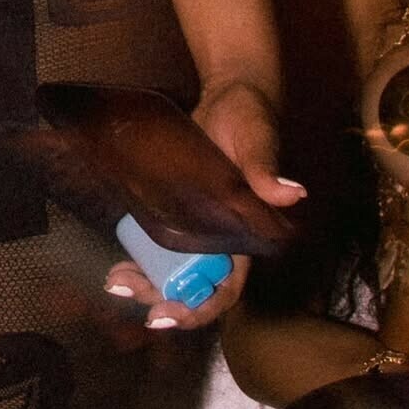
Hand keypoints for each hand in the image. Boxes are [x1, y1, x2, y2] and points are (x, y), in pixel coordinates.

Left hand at [102, 77, 304, 331]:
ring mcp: (198, 228)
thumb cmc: (251, 117)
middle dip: (160, 297)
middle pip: (192, 287)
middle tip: (126, 289)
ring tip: (116, 280)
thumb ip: (266, 169)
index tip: (168, 313)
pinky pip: (159, 248)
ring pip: (172, 272)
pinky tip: (118, 262)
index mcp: (248, 235)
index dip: (201, 307)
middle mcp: (223, 240)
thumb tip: (293, 193)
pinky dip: (140, 260)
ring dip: (146, 284)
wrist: (229, 94)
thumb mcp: (257, 140)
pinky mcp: (178, 213)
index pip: (228, 287)